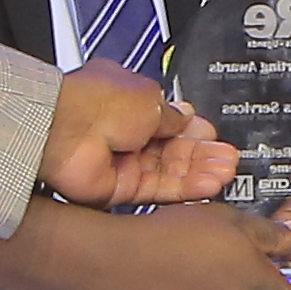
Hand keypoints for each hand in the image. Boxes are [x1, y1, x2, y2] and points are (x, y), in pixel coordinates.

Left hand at [41, 64, 238, 209]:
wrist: (62, 128)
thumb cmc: (93, 101)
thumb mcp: (149, 98)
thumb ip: (173, 115)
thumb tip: (187, 117)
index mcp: (128, 102)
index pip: (169, 121)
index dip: (193, 130)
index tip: (213, 135)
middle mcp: (124, 132)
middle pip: (173, 149)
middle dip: (202, 153)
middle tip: (227, 157)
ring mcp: (122, 162)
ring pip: (169, 172)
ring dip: (199, 171)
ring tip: (226, 170)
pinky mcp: (120, 190)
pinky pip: (160, 191)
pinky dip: (186, 188)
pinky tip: (209, 184)